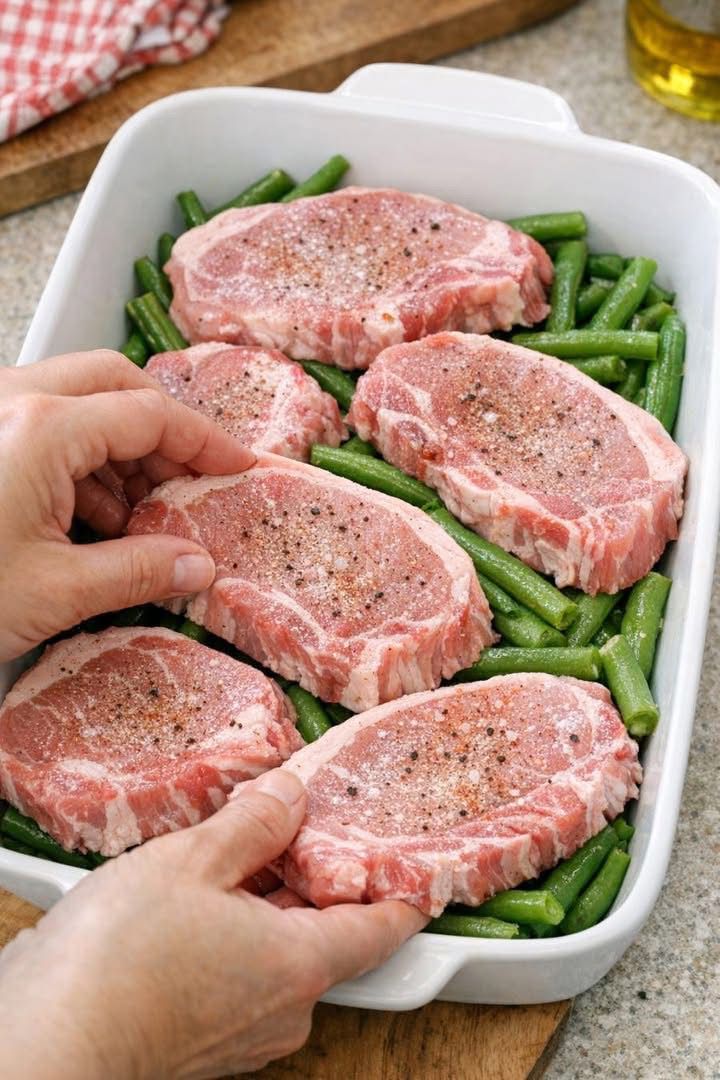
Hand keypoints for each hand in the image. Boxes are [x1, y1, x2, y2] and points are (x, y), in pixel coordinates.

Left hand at [0, 350, 254, 660]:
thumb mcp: (56, 591)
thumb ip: (140, 571)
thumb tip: (197, 565)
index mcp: (42, 427)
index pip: (150, 414)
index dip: (206, 442)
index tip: (239, 467)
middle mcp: (12, 400)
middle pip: (113, 383)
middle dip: (161, 429)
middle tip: (189, 479)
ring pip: (77, 402)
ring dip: (120, 452)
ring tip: (140, 518)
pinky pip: (43, 427)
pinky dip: (80, 465)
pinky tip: (91, 523)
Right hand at [0, 770, 425, 1077]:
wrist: (48, 1043)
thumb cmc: (119, 957)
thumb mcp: (192, 860)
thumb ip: (253, 823)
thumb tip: (292, 793)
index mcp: (301, 964)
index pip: (381, 926)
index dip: (404, 891)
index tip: (423, 866)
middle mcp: (283, 1009)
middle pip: (324, 932)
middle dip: (314, 878)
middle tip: (303, 823)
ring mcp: (242, 1031)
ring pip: (276, 952)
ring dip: (265, 903)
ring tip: (237, 849)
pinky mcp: (203, 1039)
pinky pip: (238, 976)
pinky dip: (232, 935)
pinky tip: (196, 899)